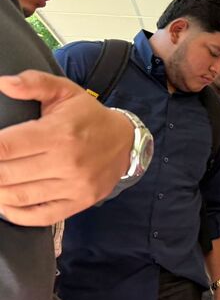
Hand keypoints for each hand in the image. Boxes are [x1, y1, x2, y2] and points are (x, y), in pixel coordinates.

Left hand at [0, 71, 132, 225]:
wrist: (126, 142)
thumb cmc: (89, 116)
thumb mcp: (65, 91)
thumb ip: (34, 83)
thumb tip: (3, 83)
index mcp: (59, 132)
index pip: (5, 146)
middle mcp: (67, 161)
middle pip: (5, 174)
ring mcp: (74, 185)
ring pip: (18, 196)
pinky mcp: (80, 201)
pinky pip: (40, 217)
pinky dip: (16, 214)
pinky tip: (5, 204)